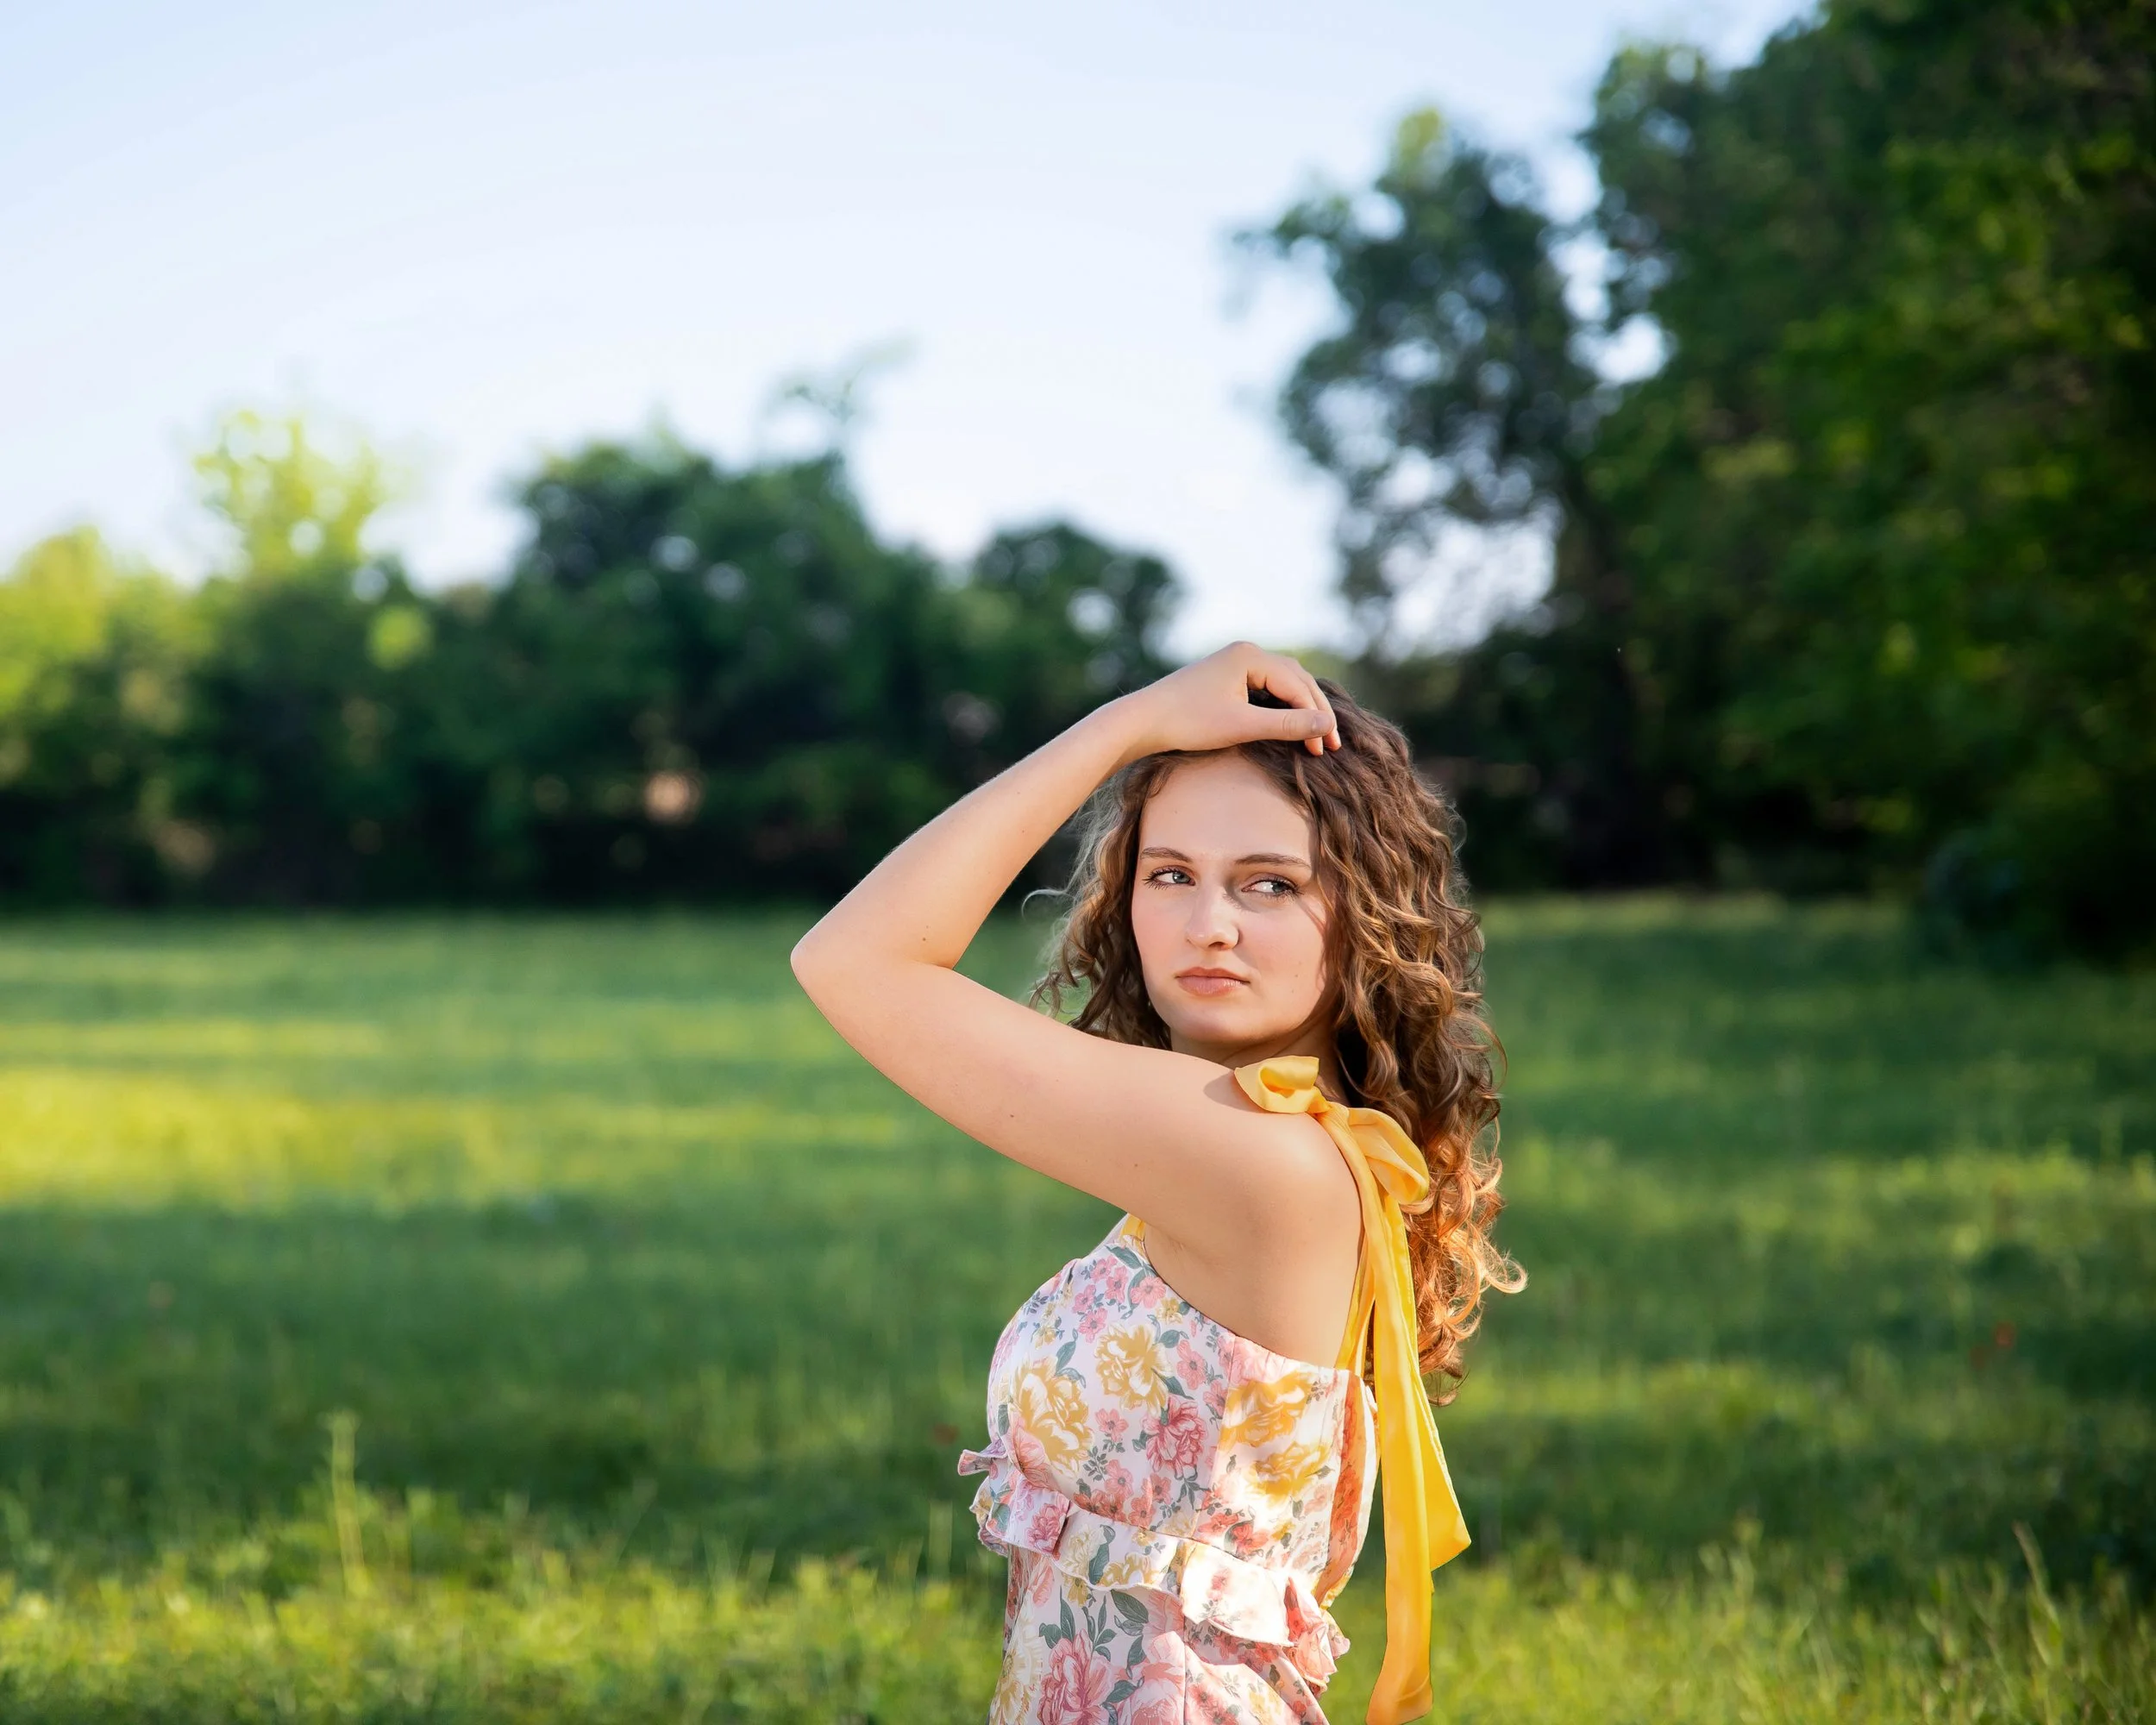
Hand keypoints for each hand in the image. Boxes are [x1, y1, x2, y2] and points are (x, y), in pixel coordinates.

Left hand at [1113, 642, 1342, 760]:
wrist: (1143, 721)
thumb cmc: (1189, 723)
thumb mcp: (1242, 726)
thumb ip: (1288, 725)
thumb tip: (1328, 725)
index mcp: (1250, 656)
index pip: (1299, 686)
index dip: (1316, 718)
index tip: (1327, 749)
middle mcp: (1246, 652)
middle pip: (1296, 679)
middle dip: (1314, 711)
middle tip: (1331, 744)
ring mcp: (1235, 662)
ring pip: (1283, 682)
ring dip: (1301, 708)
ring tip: (1316, 736)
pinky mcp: (1227, 676)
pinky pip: (1267, 687)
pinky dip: (1282, 706)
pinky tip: (1290, 725)